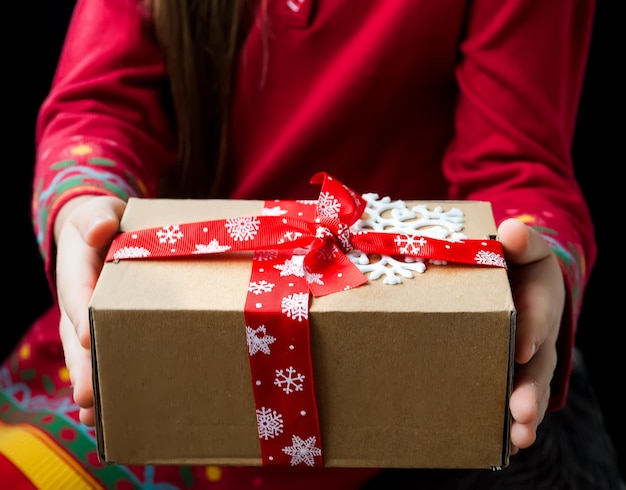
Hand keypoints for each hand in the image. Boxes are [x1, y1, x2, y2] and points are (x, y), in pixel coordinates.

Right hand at [54, 195, 126, 425]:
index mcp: (78, 270)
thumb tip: (99, 229)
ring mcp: (87, 321)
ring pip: (84, 356)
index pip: (79, 294)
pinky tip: (107, 414)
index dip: (82, 316)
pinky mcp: (102, 331)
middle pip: (77, 337)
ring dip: (90, 385)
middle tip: (87, 396)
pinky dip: (102, 382)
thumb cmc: (105, 224)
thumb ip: (98, 217)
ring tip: (94, 417)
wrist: (102, 234)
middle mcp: (78, 302)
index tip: (89, 339)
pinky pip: (99, 358)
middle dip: (83, 366)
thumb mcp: (100, 213)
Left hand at [497, 218, 564, 454]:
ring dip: (524, 415)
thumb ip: (521, 242)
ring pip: (530, 390)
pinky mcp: (514, 375)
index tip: (521, 346)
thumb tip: (510, 232)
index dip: (529, 329)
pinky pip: (515, 400)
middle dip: (530, 389)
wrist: (522, 284)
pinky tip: (500, 446)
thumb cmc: (518, 268)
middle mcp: (538, 338)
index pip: (535, 315)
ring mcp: (529, 361)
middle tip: (520, 413)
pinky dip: (509, 422)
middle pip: (538, 366)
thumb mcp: (524, 251)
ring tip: (516, 440)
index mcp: (538, 302)